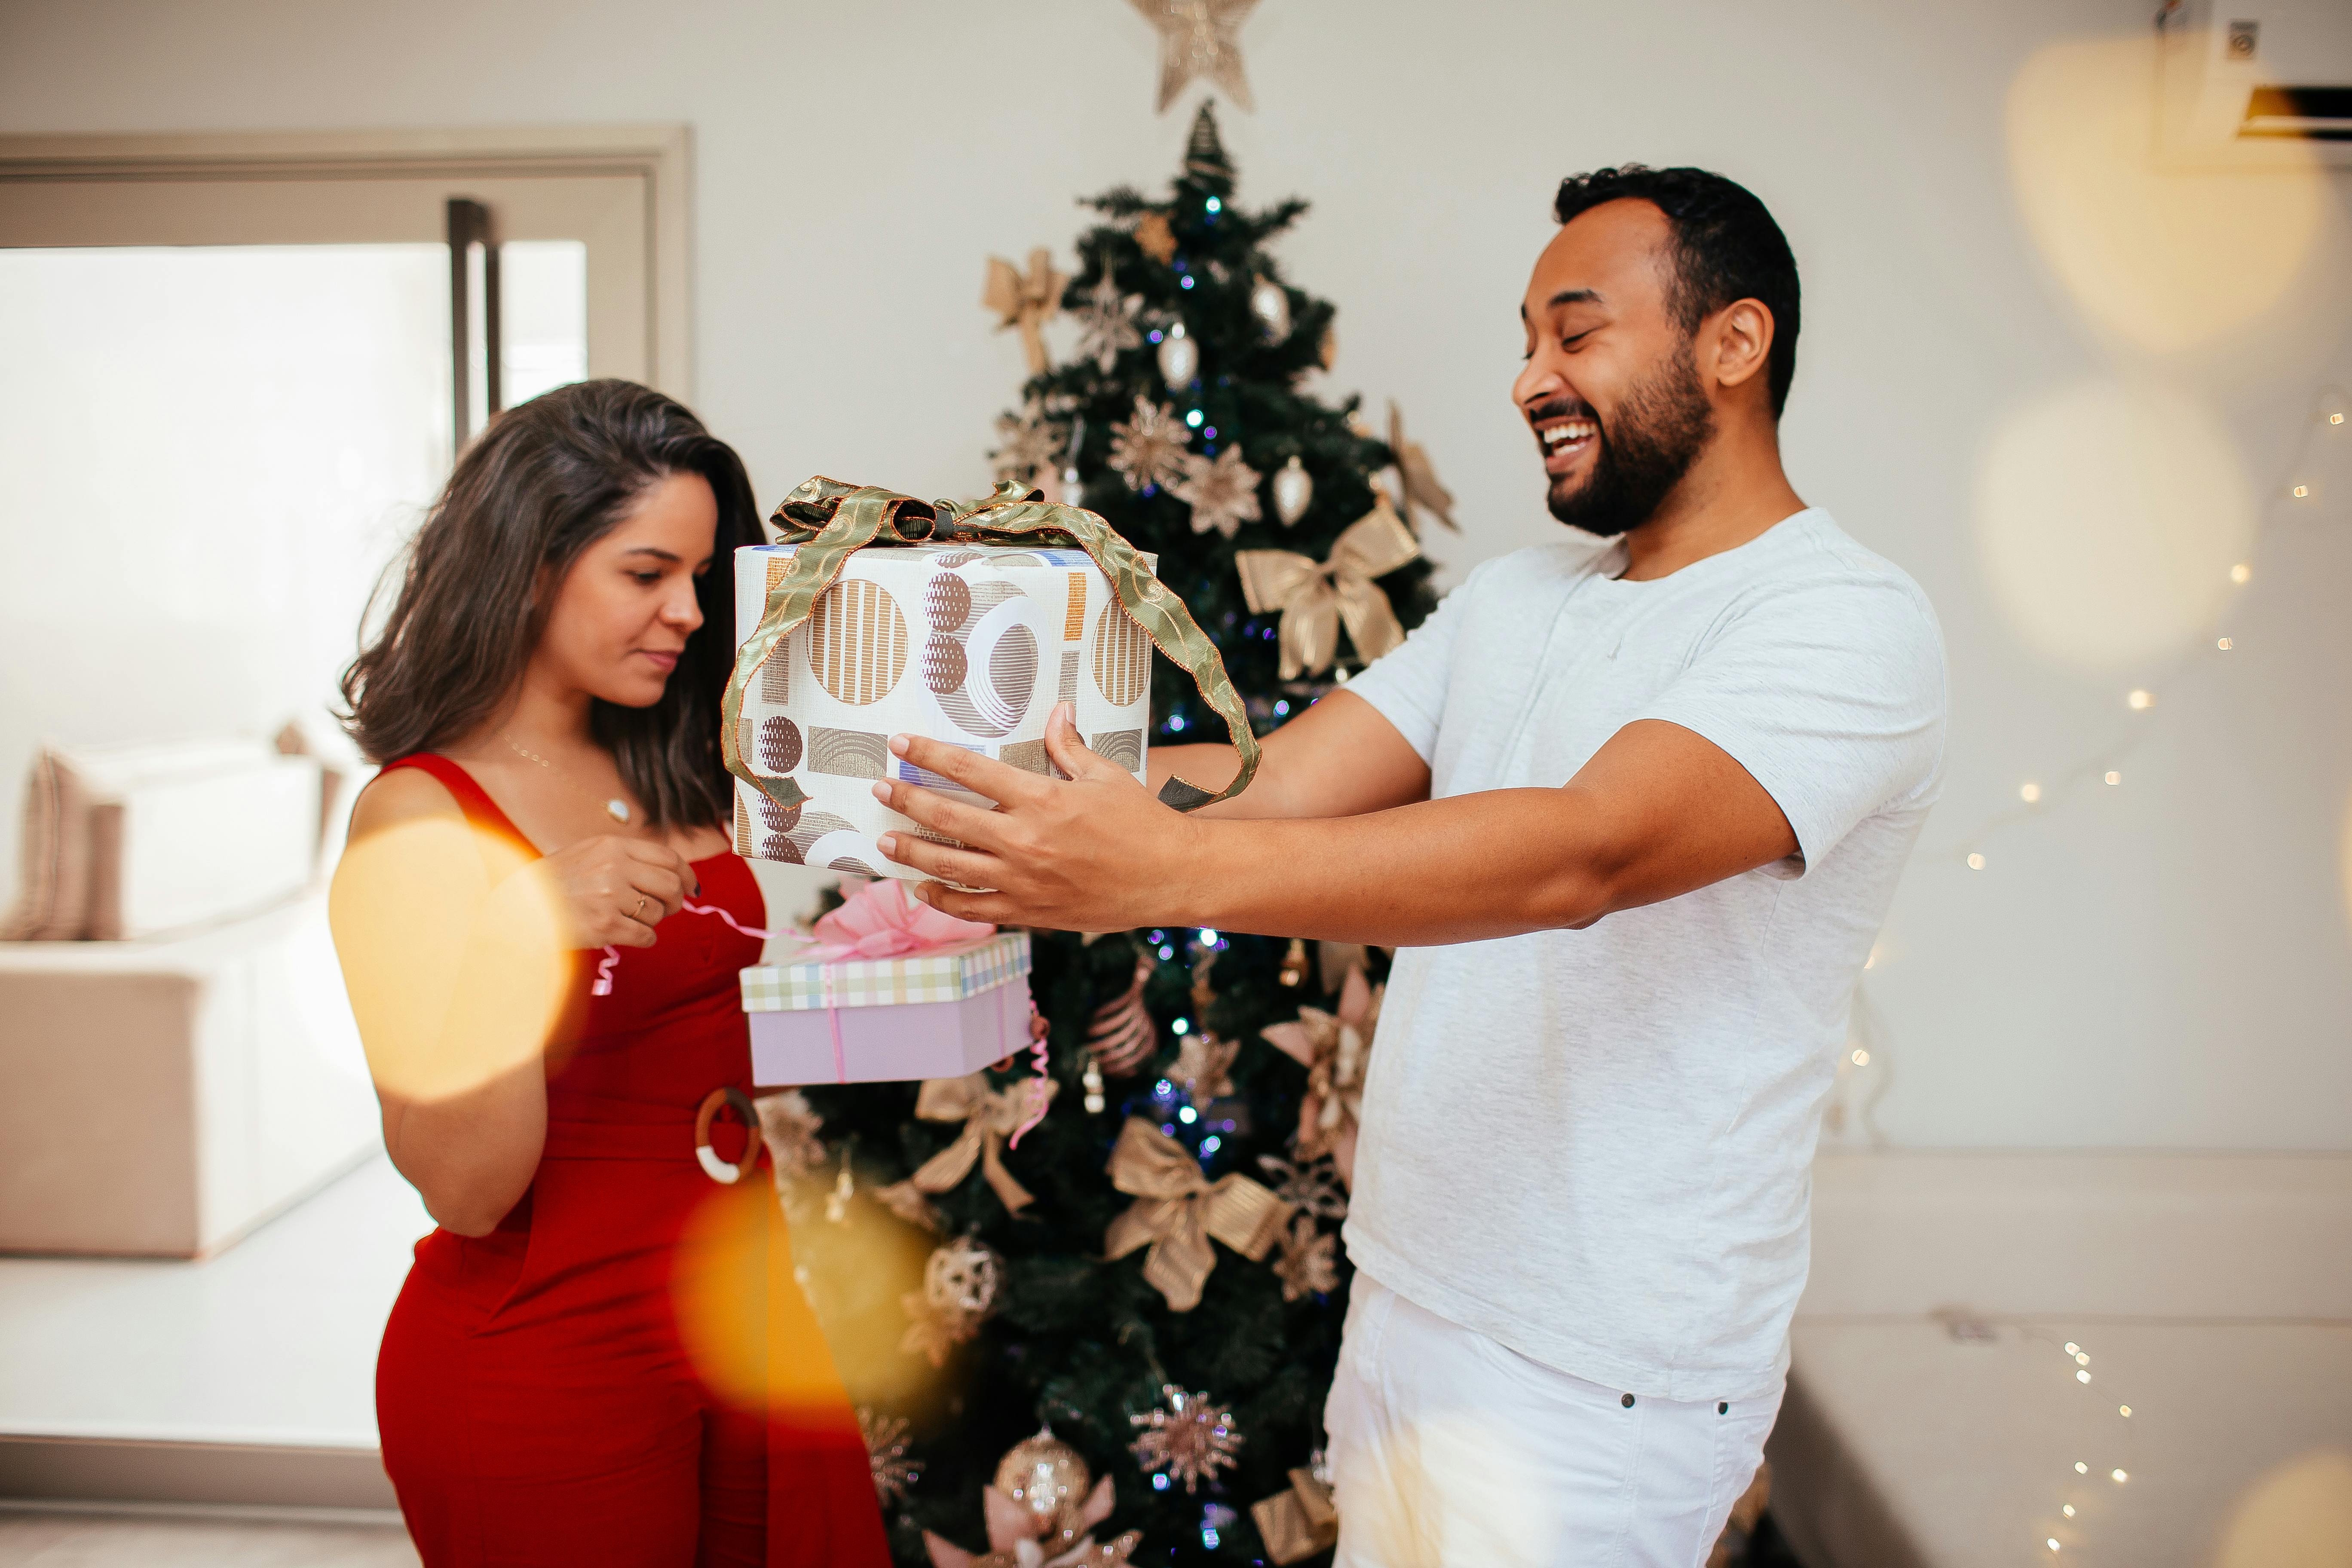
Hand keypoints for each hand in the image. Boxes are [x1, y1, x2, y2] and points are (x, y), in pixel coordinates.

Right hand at [531, 835, 698, 949]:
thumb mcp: (589, 853)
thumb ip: (626, 857)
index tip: (692, 886)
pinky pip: (646, 936)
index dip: (686, 874)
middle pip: (671, 885)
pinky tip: (631, 935)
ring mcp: (609, 897)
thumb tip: (670, 872)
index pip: (668, 857)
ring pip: (658, 913)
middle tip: (669, 909)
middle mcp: (614, 868)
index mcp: (613, 846)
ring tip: (630, 919)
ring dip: (652, 921)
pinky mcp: (604, 925)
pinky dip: (645, 939)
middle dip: (676, 901)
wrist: (519, 906)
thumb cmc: (556, 882)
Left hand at [872, 703, 1200, 929]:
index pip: (970, 770)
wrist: (1170, 877)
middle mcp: (1024, 841)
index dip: (929, 754)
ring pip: (949, 866)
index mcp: (1041, 799)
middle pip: (947, 817)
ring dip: (911, 851)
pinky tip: (925, 887)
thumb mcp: (1106, 775)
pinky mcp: (1030, 912)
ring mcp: (1023, 881)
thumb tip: (1055, 711)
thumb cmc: (1142, 822)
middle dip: (907, 800)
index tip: (901, 744)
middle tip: (880, 789)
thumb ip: (1069, 747)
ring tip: (885, 841)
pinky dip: (943, 898)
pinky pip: (973, 908)